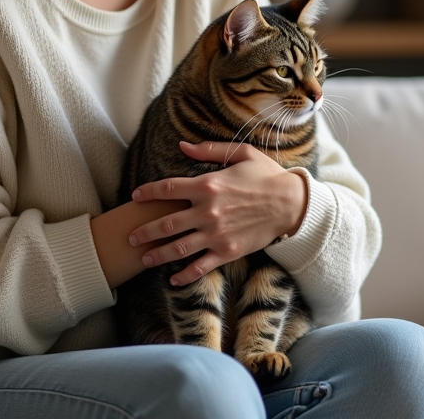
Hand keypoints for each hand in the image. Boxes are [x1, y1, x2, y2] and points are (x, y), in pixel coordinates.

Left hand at [127, 140, 307, 285]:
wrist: (292, 204)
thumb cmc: (266, 175)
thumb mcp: (241, 153)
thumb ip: (209, 149)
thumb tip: (182, 145)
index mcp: (208, 184)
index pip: (168, 188)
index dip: (148, 192)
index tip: (135, 196)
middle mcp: (207, 211)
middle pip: (166, 223)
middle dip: (145, 231)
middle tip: (131, 237)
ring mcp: (216, 234)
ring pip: (178, 248)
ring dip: (157, 254)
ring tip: (144, 259)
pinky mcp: (227, 252)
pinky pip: (200, 266)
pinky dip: (185, 275)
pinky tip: (173, 278)